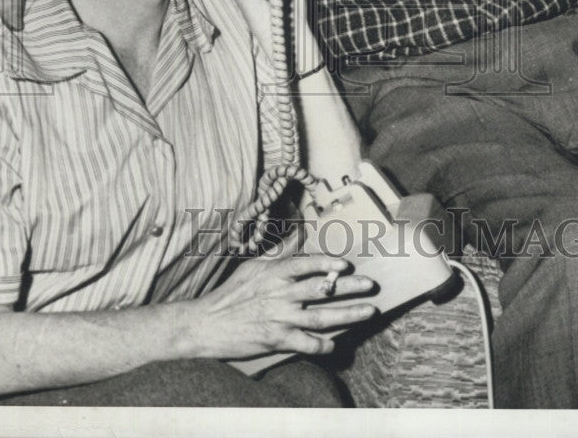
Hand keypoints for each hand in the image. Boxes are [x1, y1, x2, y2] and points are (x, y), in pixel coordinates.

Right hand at [189, 246, 375, 359]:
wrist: (208, 323)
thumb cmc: (231, 293)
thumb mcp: (254, 267)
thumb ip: (280, 253)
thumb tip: (299, 233)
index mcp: (274, 273)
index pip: (305, 265)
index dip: (326, 263)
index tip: (345, 264)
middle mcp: (280, 294)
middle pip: (321, 290)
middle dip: (349, 287)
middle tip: (370, 285)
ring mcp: (280, 318)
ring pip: (321, 317)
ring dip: (348, 315)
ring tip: (368, 311)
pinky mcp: (277, 340)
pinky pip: (306, 343)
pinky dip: (322, 344)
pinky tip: (336, 344)